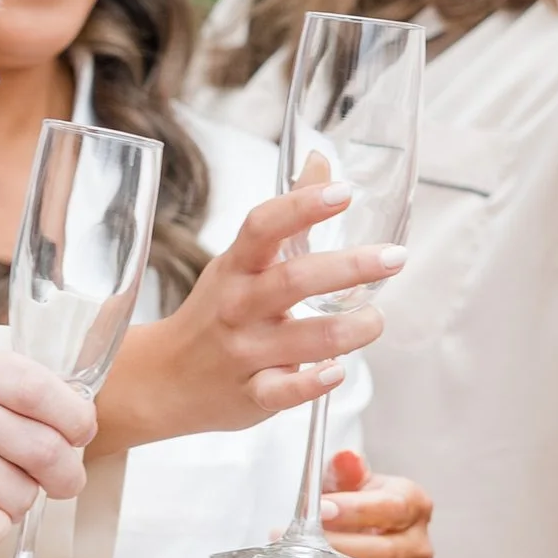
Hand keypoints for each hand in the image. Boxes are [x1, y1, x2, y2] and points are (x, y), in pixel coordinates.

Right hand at [97, 182, 400, 452]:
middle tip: (394, 258)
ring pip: (303, 338)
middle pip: (294, 280)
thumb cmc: (214, 313)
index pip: (264, 226)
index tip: (343, 192)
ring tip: (375, 319)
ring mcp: (244, 352)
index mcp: (237, 267)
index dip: (303, 206)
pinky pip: (285, 392)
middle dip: (349, 267)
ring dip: (351, 329)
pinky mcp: (252, 395)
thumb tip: (320, 162)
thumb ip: (285, 217)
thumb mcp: (241, 260)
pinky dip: (314, 383)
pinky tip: (338, 370)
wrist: (164, 380)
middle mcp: (239, 306)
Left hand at [281, 452, 433, 557]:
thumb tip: (346, 458)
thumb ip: (344, 474)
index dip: (358, 510)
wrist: (346, 555)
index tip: (320, 509)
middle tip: (291, 543)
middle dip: (334, 551)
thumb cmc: (347, 511)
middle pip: (385, 555)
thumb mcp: (344, 486)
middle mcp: (418, 548)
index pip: (395, 508)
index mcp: (414, 506)